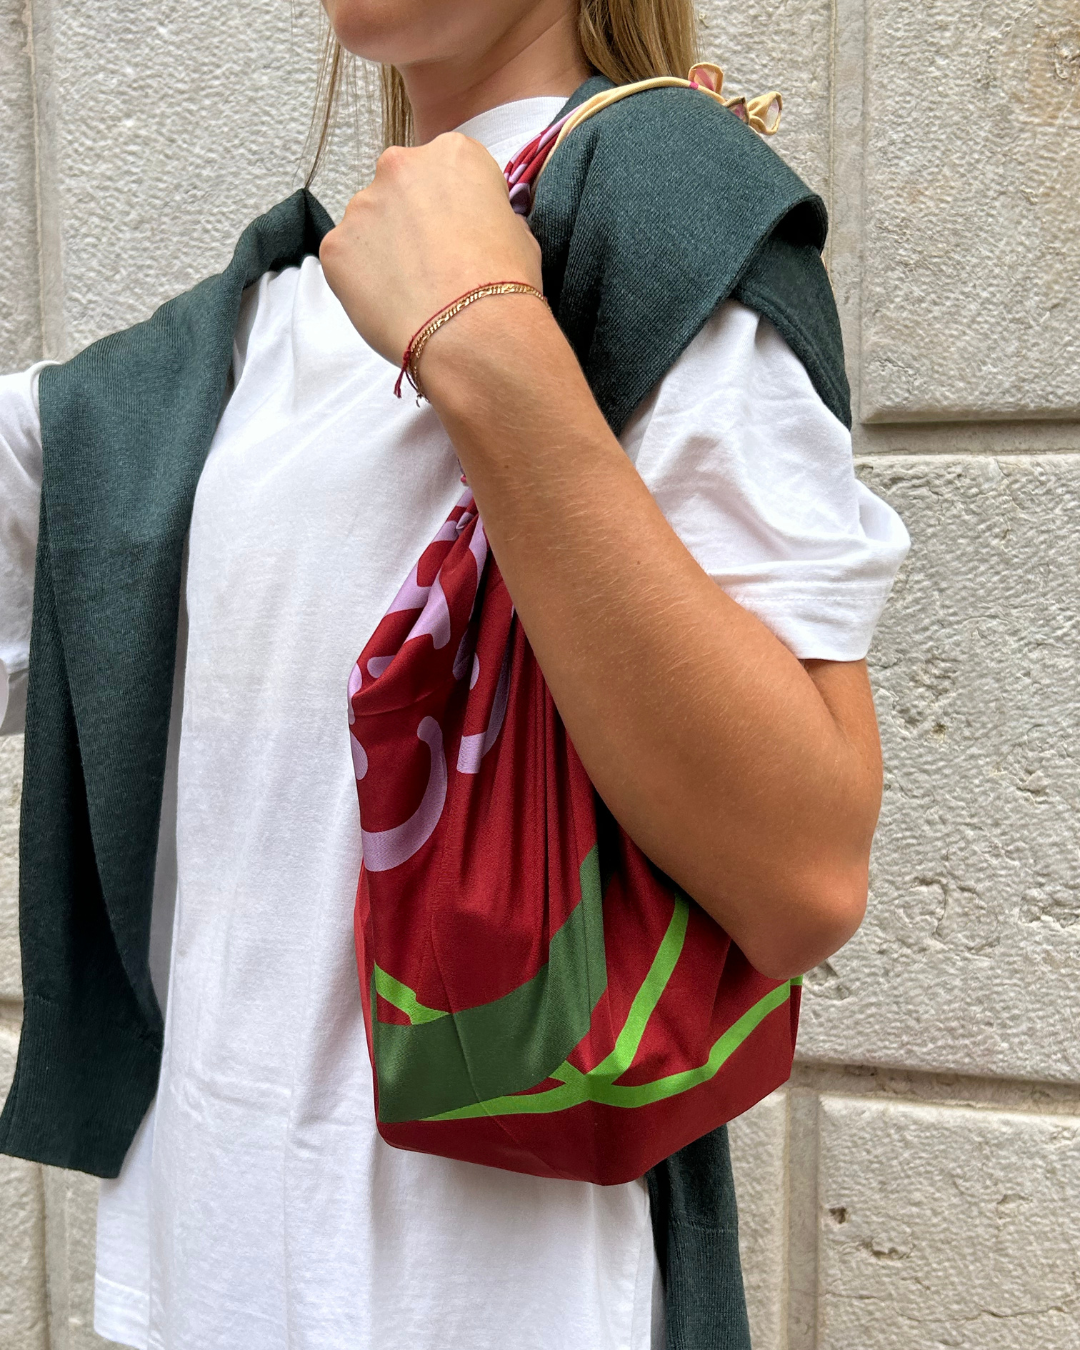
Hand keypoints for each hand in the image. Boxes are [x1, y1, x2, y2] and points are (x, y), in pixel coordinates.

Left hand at [319, 133, 543, 366]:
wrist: (473, 335)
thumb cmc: (505, 284)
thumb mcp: (519, 233)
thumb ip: (488, 215)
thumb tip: (478, 228)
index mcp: (453, 153)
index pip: (448, 172)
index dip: (457, 210)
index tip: (463, 238)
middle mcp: (400, 165)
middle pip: (402, 190)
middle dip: (412, 221)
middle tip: (433, 266)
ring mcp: (361, 205)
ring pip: (369, 225)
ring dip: (385, 250)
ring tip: (413, 292)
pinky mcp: (335, 246)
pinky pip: (347, 261)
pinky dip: (363, 281)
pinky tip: (391, 304)